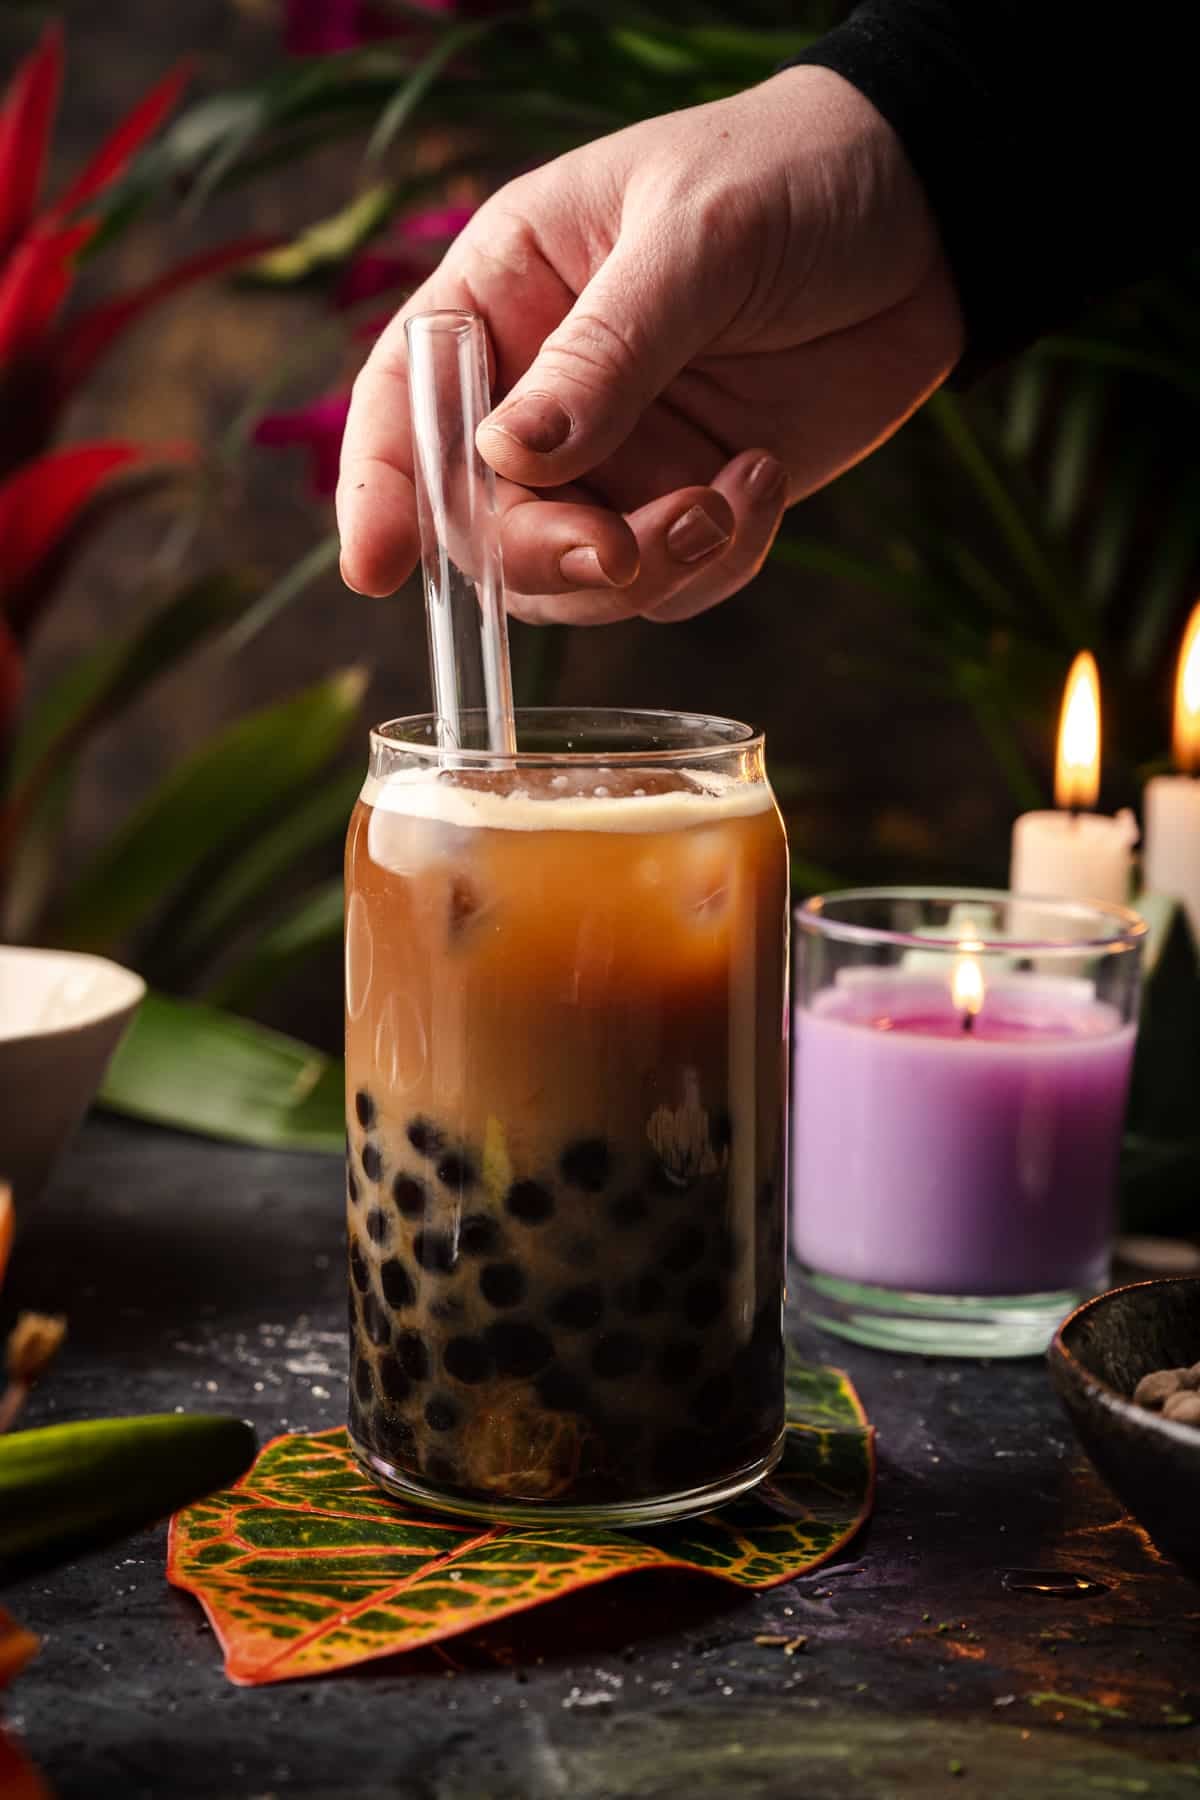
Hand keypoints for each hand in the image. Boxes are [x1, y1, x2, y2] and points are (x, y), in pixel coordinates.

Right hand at [336, 66, 962, 623]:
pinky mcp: (688, 502)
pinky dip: (714, 564)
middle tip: (616, 551)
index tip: (378, 571)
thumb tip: (513, 459)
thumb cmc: (788, 177)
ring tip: (725, 499)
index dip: (379, 493)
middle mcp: (542, 394)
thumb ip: (606, 352)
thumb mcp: (695, 240)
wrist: (927, 217)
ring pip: (574, 577)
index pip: (404, 406)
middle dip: (542, 555)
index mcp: (504, 298)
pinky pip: (670, 585)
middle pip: (482, 522)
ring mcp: (617, 459)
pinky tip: (763, 484)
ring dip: (644, 568)